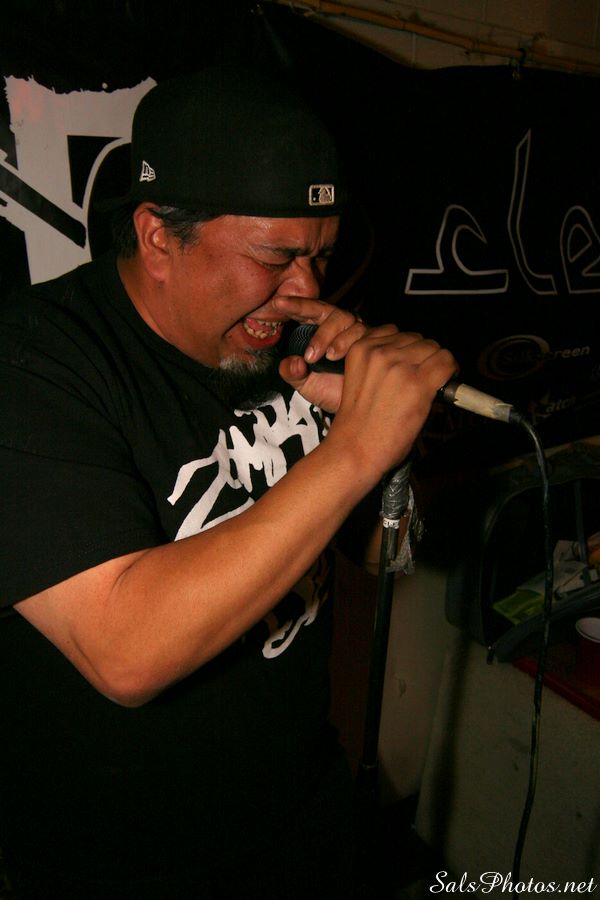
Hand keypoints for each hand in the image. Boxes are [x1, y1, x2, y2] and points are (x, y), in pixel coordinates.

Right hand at [275, 295, 456, 479]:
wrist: (354, 450)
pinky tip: (444, 385)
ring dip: (435, 364)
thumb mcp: (360, 380)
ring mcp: (400, 366)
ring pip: (434, 348)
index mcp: (361, 349)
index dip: (408, 349)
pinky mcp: (419, 383)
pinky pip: (446, 363)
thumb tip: (412, 359)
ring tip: (431, 383)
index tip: (411, 363)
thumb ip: (381, 364)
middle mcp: (380, 352)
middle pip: (418, 339)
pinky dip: (450, 371)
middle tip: (423, 377)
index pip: (396, 332)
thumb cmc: (357, 425)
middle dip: (423, 356)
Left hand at [275, 296, 366, 410]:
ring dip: (338, 339)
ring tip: (329, 358)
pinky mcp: (377, 342)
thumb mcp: (305, 384)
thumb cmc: (330, 392)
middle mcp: (342, 327)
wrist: (356, 408)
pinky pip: (369, 335)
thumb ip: (291, 372)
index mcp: (322, 330)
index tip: (279, 303)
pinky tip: (348, 359)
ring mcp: (360, 333)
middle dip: (320, 331)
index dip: (297, 306)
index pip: (310, 311)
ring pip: (350, 322)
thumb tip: (292, 362)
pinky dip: (356, 344)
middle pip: (332, 313)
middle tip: (309, 356)